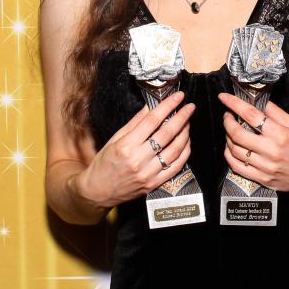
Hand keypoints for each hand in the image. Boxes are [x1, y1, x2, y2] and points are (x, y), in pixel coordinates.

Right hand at [76, 92, 194, 208]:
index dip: (167, 106)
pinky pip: (176, 166)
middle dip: (181, 117)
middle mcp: (138, 159)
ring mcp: (148, 173)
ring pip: (175, 150)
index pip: (152, 121)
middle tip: (189, 107)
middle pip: (167, 134)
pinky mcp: (154, 184)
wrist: (98, 191)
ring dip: (185, 133)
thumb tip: (151, 106)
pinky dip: (184, 152)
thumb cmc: (104, 163)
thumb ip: (135, 122)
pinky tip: (186, 142)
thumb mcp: (115, 138)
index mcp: (126, 145)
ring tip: (188, 122)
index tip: (177, 97)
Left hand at [218, 92, 288, 195]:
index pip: (250, 115)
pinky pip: (238, 167)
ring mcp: (266, 167)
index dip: (234, 104)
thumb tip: (259, 102)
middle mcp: (271, 151)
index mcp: (280, 135)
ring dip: (227, 138)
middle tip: (227, 116)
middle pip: (237, 133)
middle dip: (227, 121)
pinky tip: (231, 148)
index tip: (225, 98)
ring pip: (234, 151)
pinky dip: (229, 156)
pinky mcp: (263, 179)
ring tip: (230, 131)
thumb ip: (276, 113)